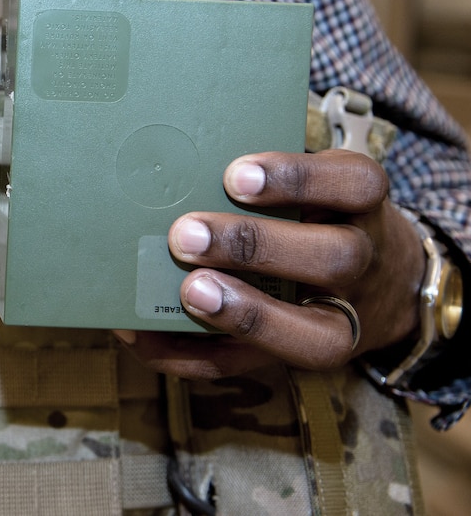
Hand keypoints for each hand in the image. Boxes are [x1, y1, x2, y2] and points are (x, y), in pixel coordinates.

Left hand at [114, 149, 425, 379]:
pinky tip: (144, 337)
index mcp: (361, 204)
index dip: (297, 180)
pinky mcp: (298, 358)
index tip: (235, 176)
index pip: (355, 185)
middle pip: (334, 259)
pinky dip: (191, 356)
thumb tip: (176, 159)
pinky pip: (249, 367)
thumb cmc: (318, 210)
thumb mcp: (312, 178)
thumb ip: (263, 171)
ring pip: (313, 336)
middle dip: (256, 248)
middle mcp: (364, 263)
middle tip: (186, 234)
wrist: (382, 279)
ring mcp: (343, 320)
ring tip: (187, 291)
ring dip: (243, 316)